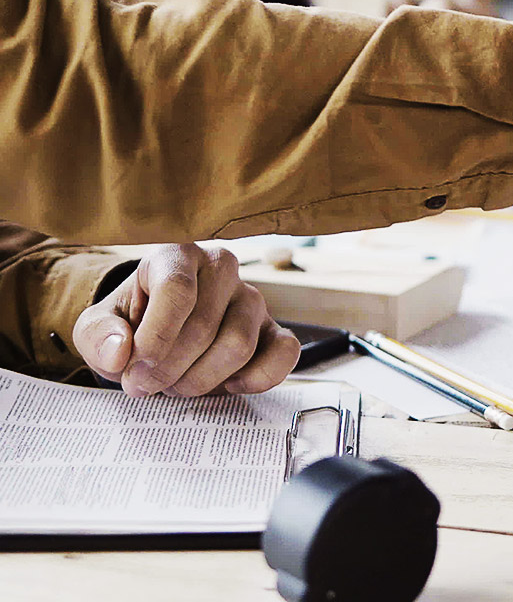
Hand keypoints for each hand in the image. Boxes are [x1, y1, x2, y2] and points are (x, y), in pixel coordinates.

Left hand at [73, 244, 300, 397]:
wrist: (160, 332)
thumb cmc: (130, 325)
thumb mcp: (97, 327)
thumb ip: (97, 335)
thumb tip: (120, 352)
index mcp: (177, 256)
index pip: (177, 290)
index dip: (156, 336)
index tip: (136, 370)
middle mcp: (222, 269)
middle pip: (205, 325)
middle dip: (170, 368)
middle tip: (144, 386)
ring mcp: (253, 299)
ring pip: (238, 345)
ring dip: (201, 379)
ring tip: (175, 384)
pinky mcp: (276, 328)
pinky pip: (284, 353)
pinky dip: (257, 378)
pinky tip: (228, 384)